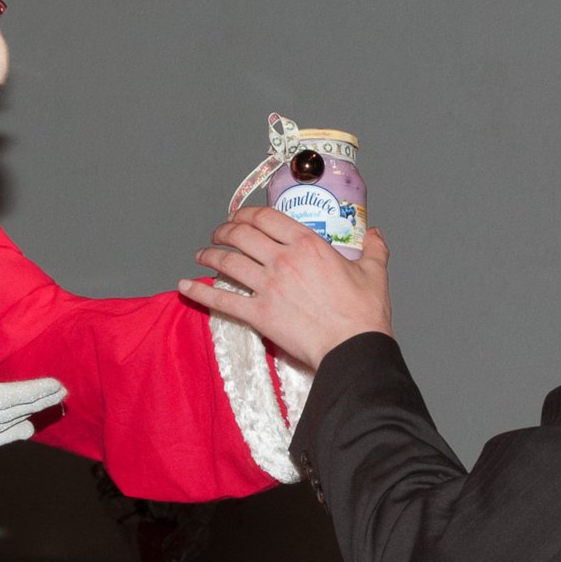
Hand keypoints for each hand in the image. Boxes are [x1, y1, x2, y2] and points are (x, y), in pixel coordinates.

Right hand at [0, 320, 65, 449]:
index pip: (10, 397)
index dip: (35, 391)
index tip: (56, 384)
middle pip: (11, 412)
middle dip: (38, 402)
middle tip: (61, 393)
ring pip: (3, 427)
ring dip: (27, 416)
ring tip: (47, 408)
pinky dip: (7, 436)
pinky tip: (21, 431)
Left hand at [177, 207, 392, 371]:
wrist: (353, 348)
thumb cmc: (363, 314)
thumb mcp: (374, 273)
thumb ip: (374, 249)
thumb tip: (375, 234)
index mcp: (308, 244)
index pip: (267, 217)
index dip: (247, 213)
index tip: (240, 216)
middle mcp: (283, 260)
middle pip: (242, 235)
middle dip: (224, 230)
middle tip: (219, 233)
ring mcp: (268, 287)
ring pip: (228, 262)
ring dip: (209, 255)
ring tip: (202, 254)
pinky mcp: (259, 315)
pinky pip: (222, 300)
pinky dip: (199, 291)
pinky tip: (185, 286)